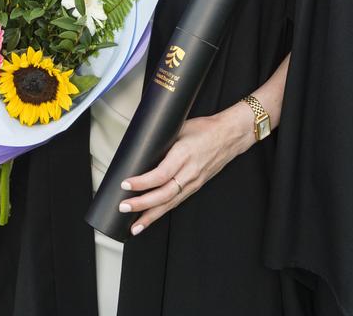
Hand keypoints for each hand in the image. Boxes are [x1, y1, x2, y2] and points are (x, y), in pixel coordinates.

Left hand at [118, 106, 251, 235]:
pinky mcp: (196, 187)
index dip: (142, 182)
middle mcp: (189, 173)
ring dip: (151, 216)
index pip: (160, 174)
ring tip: (134, 226)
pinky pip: (176, 202)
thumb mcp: (180, 127)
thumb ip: (163, 141)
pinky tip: (151, 218)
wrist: (229, 136)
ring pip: (170, 203)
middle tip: (123, 207)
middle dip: (142, 204)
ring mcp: (194, 182)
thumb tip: (141, 149)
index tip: (125, 184)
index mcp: (184, 155)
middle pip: (164, 194)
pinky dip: (163, 211)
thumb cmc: (204, 128)